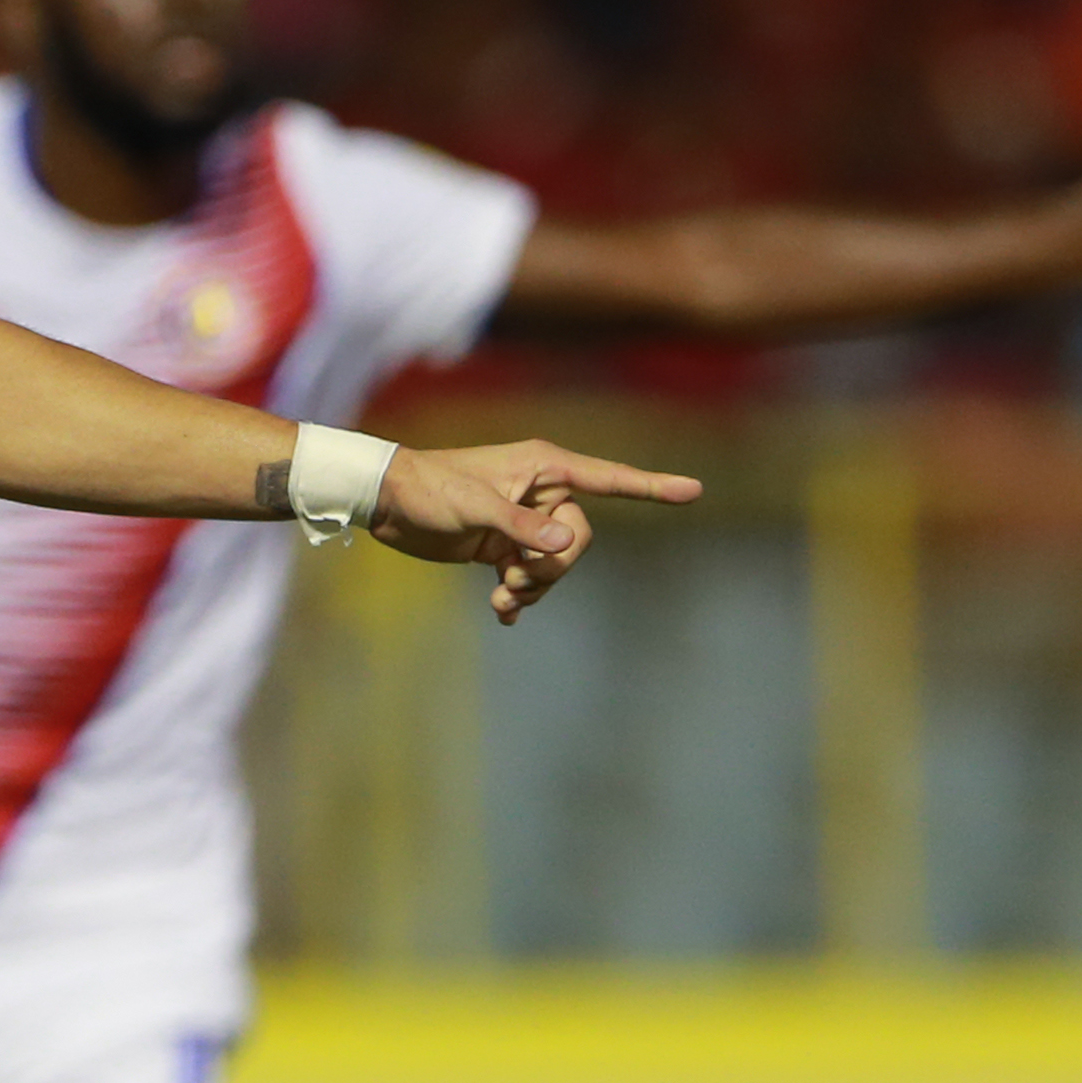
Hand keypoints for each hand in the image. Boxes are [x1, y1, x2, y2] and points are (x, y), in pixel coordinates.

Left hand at [368, 439, 700, 623]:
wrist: (386, 502)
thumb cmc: (429, 490)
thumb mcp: (475, 507)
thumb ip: (521, 528)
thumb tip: (565, 545)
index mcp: (544, 468)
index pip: (609, 479)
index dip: (651, 486)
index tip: (694, 490)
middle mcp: (541, 493)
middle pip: (579, 540)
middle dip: (554, 568)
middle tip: (514, 577)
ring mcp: (522, 522)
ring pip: (557, 565)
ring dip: (534, 587)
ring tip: (502, 596)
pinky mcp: (502, 547)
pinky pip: (530, 578)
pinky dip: (519, 598)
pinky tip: (503, 614)